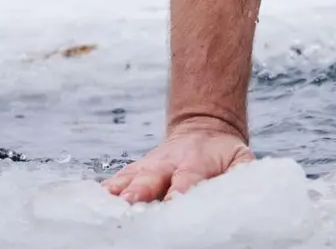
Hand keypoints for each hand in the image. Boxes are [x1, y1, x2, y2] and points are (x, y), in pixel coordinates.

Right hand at [102, 117, 254, 203]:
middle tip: (130, 204)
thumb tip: (245, 186)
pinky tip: (90, 204)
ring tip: (105, 207)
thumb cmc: (223, 154)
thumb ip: (242, 173)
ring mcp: (146, 168)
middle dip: (139, 192)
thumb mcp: (240, 158)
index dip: (178, 192)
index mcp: (196, 163)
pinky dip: (102, 192)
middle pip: (149, 180)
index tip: (173, 202)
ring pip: (126, 180)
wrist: (203, 127)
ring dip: (115, 194)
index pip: (186, 180)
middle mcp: (166, 165)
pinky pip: (114, 182)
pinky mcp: (132, 172)